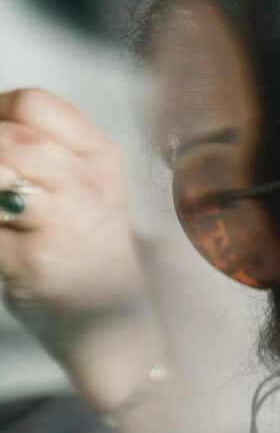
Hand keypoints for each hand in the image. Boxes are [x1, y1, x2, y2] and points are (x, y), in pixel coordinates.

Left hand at [0, 87, 161, 412]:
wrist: (115, 330)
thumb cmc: (87, 257)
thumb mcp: (82, 190)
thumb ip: (38, 153)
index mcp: (101, 158)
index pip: (32, 102)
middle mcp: (90, 186)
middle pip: (10, 136)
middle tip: (0, 187)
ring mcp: (65, 224)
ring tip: (6, 216)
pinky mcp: (35, 263)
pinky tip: (8, 246)